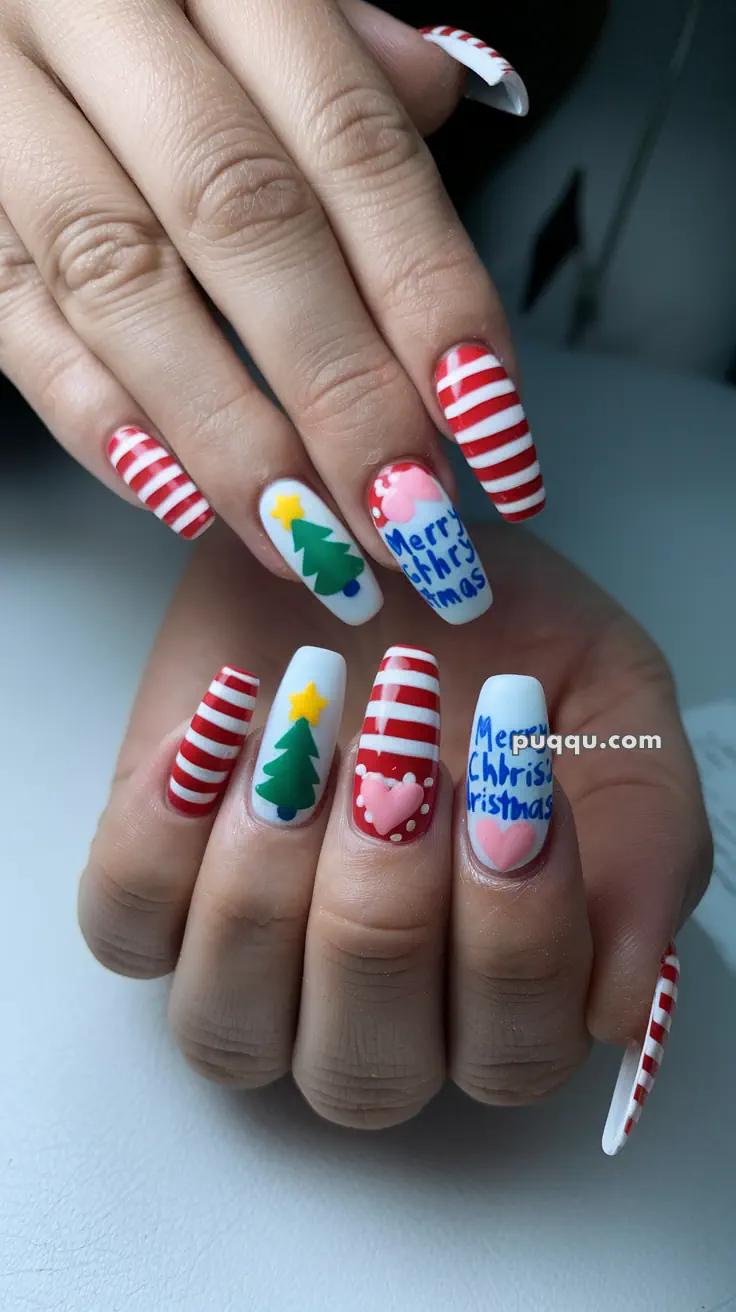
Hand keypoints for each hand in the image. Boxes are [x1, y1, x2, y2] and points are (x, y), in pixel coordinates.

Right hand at [0, 0, 540, 626]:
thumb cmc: (137, 7)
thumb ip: (337, 56)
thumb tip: (437, 92)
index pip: (352, 139)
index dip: (427, 292)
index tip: (487, 424)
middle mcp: (101, 16)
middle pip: (245, 219)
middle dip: (340, 389)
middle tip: (408, 516)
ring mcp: (2, 105)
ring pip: (123, 280)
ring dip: (229, 435)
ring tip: (311, 542)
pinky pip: (14, 318)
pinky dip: (99, 419)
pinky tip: (180, 500)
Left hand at [79, 523, 710, 1149]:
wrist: (380, 531)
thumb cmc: (500, 628)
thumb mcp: (614, 704)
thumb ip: (646, 845)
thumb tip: (617, 1000)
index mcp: (498, 983)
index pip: (509, 1056)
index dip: (514, 934)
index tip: (517, 772)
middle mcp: (369, 1005)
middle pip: (366, 1070)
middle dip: (387, 907)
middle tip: (406, 749)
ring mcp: (247, 961)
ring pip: (228, 1028)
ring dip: (272, 875)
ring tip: (312, 717)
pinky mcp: (151, 887)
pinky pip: (124, 926)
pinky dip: (164, 830)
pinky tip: (224, 722)